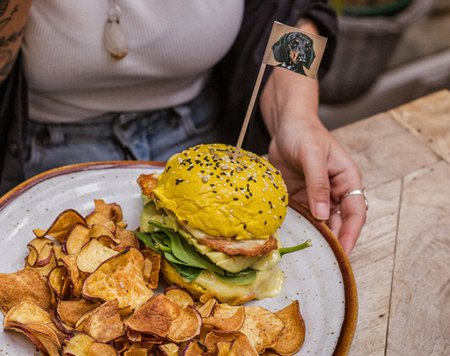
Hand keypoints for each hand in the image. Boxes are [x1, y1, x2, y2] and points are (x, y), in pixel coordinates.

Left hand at [260, 68, 365, 253]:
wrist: (286, 126)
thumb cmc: (304, 133)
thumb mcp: (312, 156)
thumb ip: (318, 184)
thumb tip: (322, 214)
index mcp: (348, 180)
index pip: (355, 212)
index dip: (351, 234)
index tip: (344, 253)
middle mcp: (335, 191)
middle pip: (338, 222)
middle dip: (333, 241)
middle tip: (323, 261)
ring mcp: (317, 195)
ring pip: (320, 222)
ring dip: (315, 235)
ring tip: (306, 254)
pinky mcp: (301, 197)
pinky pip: (303, 216)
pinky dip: (299, 226)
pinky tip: (292, 237)